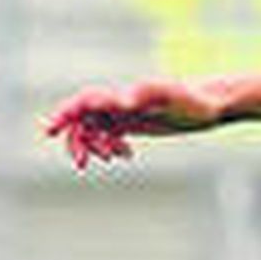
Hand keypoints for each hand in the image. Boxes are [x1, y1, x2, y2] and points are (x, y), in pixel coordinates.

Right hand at [42, 78, 227, 169]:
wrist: (211, 103)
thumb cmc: (193, 100)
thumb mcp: (172, 98)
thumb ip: (147, 95)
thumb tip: (122, 100)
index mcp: (123, 96)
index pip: (83, 102)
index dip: (64, 114)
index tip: (49, 131)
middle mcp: (120, 103)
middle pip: (83, 118)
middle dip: (77, 140)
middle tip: (82, 164)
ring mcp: (126, 113)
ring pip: (94, 128)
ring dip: (94, 145)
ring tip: (110, 159)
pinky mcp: (135, 122)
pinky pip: (109, 133)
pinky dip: (109, 146)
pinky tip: (126, 155)